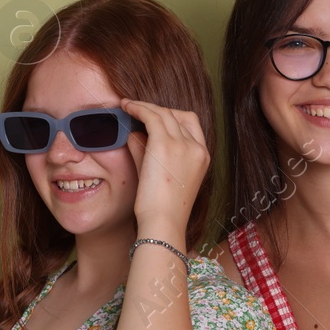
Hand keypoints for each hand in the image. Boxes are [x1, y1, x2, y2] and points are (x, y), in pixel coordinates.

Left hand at [119, 99, 209, 241]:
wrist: (163, 223)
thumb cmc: (161, 208)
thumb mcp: (160, 176)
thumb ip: (148, 152)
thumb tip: (133, 132)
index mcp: (202, 156)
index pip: (191, 124)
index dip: (172, 116)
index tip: (154, 117)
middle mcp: (196, 147)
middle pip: (178, 115)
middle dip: (157, 109)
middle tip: (138, 110)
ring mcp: (182, 145)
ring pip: (163, 113)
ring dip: (144, 106)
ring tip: (128, 106)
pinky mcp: (165, 145)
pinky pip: (151, 116)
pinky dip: (138, 108)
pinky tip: (126, 107)